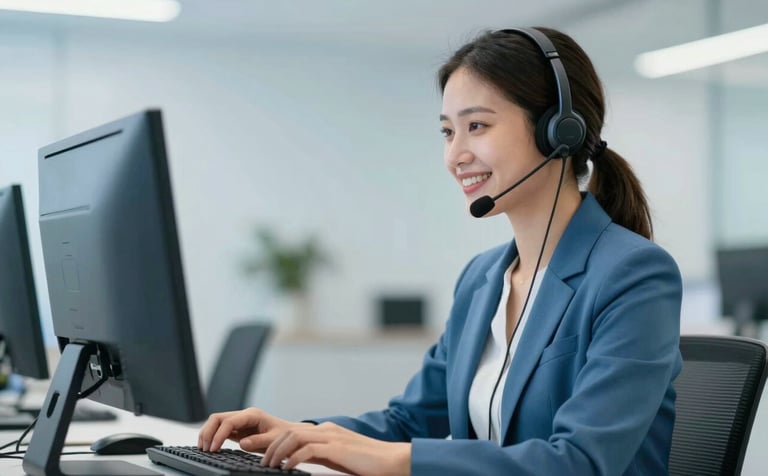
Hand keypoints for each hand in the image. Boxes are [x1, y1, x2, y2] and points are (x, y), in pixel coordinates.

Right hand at [197, 408, 312, 451]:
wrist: (290, 435)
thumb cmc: (284, 436)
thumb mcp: (274, 439)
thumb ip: (259, 441)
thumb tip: (243, 443)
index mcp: (252, 415)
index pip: (229, 421)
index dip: (218, 435)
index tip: (214, 449)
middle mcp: (243, 416)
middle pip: (217, 418)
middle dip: (208, 432)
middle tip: (205, 449)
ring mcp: (239, 422)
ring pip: (216, 423)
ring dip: (207, 434)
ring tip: (203, 449)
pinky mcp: (237, 430)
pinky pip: (220, 431)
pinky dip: (212, 438)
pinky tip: (209, 447)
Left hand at [263, 422, 410, 475]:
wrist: (392, 460)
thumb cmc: (367, 463)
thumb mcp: (337, 458)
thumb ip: (320, 456)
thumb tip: (297, 463)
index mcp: (326, 432)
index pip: (293, 431)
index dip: (275, 441)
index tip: (263, 454)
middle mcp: (326, 430)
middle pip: (289, 431)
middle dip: (270, 445)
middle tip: (261, 462)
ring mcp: (332, 437)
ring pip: (294, 437)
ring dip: (278, 451)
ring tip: (270, 466)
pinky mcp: (338, 447)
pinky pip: (308, 449)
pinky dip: (294, 458)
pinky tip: (288, 468)